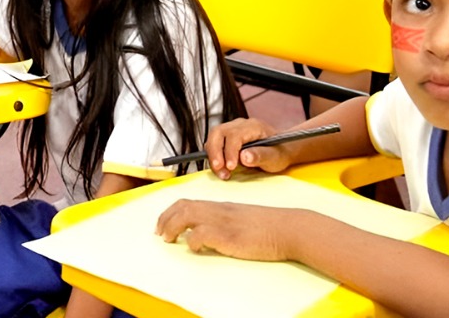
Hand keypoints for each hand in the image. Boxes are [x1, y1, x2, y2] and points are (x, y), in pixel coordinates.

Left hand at [156, 200, 303, 261]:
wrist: (288, 228)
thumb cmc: (268, 226)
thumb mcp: (241, 218)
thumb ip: (223, 221)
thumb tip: (206, 232)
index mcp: (220, 206)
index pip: (187, 202)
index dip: (170, 212)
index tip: (163, 224)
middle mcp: (218, 210)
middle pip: (181, 207)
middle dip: (165, 219)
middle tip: (160, 233)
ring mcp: (222, 221)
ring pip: (186, 216)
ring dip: (172, 228)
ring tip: (169, 240)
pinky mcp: (228, 235)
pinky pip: (201, 233)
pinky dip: (193, 240)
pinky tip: (195, 247)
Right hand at [204, 118, 292, 179]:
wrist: (281, 151)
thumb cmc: (279, 153)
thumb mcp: (275, 157)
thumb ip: (260, 155)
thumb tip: (244, 156)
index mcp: (253, 127)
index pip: (234, 135)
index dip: (230, 151)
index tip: (231, 167)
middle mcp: (240, 125)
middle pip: (218, 133)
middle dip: (215, 152)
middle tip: (219, 169)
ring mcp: (232, 130)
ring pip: (213, 138)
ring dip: (213, 156)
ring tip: (221, 172)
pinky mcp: (226, 138)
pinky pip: (214, 144)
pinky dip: (214, 157)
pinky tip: (221, 169)